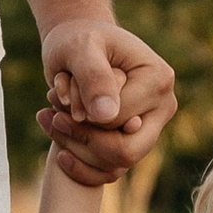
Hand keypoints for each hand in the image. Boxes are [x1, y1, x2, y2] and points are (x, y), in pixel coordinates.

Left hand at [37, 17, 175, 183]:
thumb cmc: (79, 40)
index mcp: (158, 80)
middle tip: (52, 118)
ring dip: (76, 150)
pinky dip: (81, 167)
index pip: (118, 121)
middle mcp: (163, 107)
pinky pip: (111, 173)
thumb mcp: (81, 48)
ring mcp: (151, 127)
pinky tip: (59, 151)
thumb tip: (107, 116)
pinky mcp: (135, 141)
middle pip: (127, 151)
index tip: (54, 96)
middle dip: (83, 139)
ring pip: (116, 165)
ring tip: (49, 120)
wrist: (79, 44)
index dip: (82, 116)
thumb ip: (94, 77)